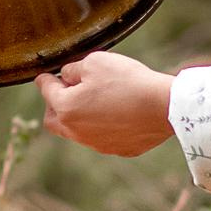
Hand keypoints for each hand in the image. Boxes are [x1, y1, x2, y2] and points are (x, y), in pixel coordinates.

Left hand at [36, 52, 174, 156]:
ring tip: (94, 100)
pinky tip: (116, 113)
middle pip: (53, 120)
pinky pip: (102, 138)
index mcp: (66, 108)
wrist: (164, 106)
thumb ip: (73, 69)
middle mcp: (76, 131)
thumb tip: (66, 77)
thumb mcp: (95, 62)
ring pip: (77, 131)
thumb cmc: (128, 81)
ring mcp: (97, 144)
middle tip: (65, 91)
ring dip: (79, 117)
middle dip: (55, 104)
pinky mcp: (118, 149)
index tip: (45, 76)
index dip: (45, 79)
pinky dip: (102, 126)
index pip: (46, 90)